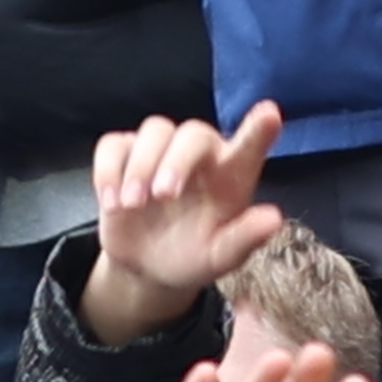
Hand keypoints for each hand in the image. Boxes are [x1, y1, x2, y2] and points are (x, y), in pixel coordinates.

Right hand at [85, 105, 288, 336]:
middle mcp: (199, 155)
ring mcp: (160, 151)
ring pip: (154, 130)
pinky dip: (108, 170)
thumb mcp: (220, 258)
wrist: (147, 267)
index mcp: (230, 175)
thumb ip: (244, 238)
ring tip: (133, 205)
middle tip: (163, 196)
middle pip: (192, 133)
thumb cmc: (194, 255)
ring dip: (141, 166)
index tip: (270, 114)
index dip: (259, 130)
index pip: (249, 146)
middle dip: (176, 160)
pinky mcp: (124, 156)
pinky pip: (114, 144)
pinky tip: (112, 202)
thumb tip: (273, 219)